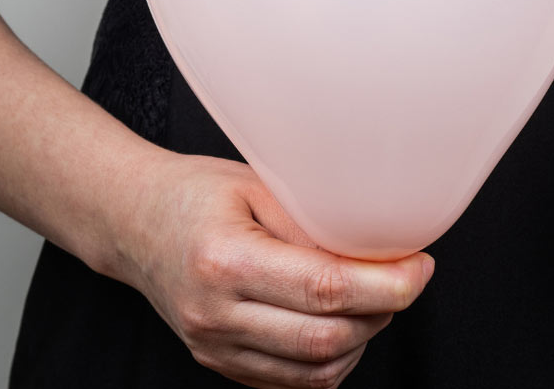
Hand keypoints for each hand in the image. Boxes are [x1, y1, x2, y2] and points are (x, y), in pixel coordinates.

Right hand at [113, 152, 433, 388]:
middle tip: (404, 277)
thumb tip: (377, 248)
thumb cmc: (196, 194)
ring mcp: (215, 347)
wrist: (133, 222)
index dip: (388, 285)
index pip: (326, 290)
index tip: (420, 267)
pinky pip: (294, 381)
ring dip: (363, 338)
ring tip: (373, 297)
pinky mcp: (220, 364)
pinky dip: (332, 358)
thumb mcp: (256, 185)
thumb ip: (313, 220)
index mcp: (225, 261)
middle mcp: (215, 314)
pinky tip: (341, 322)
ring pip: (317, 370)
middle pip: (327, 338)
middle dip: (384, 311)